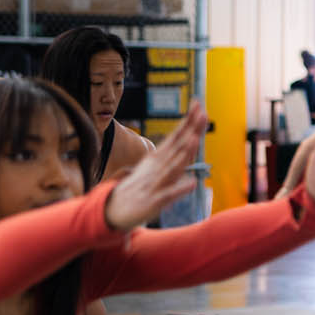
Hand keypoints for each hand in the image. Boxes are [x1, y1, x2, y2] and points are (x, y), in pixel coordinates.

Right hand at [104, 104, 206, 230]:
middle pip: (177, 147)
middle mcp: (157, 167)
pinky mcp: (155, 201)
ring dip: (184, 153)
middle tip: (202, 112)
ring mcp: (156, 183)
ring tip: (194, 138)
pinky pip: (170, 194)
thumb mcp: (155, 167)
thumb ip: (174, 155)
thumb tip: (191, 138)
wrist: (113, 209)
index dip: (188, 122)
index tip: (199, 105)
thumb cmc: (139, 187)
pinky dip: (181, 188)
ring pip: (173, 166)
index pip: (176, 136)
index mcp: (158, 158)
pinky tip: (192, 182)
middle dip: (190, 130)